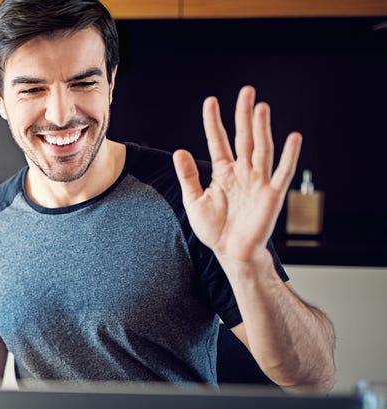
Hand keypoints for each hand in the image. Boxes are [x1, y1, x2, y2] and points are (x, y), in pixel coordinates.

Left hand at [173, 85, 300, 265]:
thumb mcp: (194, 201)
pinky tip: (293, 137)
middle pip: (244, 138)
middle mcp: (242, 172)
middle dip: (244, 115)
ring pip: (261, 148)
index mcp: (223, 173)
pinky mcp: (272, 194)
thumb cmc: (214, 229)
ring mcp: (258, 181)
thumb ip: (188, 176)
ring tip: (261, 107)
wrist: (230, 252)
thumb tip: (179, 151)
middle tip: (246, 91)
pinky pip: (283, 171)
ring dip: (262, 128)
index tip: (211, 101)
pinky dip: (289, 155)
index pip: (218, 141)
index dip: (214, 122)